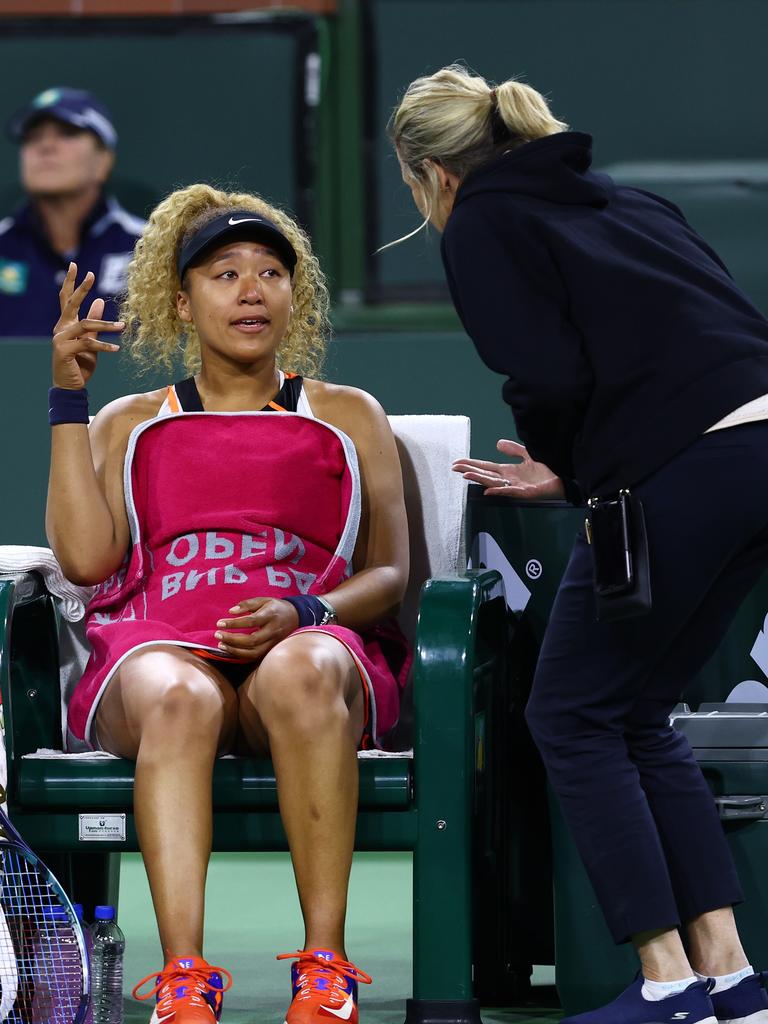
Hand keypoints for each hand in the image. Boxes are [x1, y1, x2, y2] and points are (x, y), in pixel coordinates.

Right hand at [52, 262, 123, 389]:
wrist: (70, 386)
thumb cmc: (80, 363)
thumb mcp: (91, 341)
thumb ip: (94, 321)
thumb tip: (99, 301)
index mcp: (66, 324)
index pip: (66, 299)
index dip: (71, 283)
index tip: (76, 266)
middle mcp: (61, 329)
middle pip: (70, 304)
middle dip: (81, 288)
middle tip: (91, 274)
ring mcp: (60, 339)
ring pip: (86, 325)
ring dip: (106, 325)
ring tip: (122, 325)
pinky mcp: (64, 350)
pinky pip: (87, 343)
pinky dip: (104, 345)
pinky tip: (116, 347)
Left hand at [214, 598, 300, 660]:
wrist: (296, 617)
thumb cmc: (276, 607)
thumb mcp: (263, 600)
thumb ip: (247, 604)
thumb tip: (230, 612)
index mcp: (271, 615)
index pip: (251, 621)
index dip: (234, 623)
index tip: (219, 623)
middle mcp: (273, 631)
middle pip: (251, 640)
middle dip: (232, 639)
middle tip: (217, 634)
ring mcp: (273, 642)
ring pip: (253, 652)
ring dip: (235, 650)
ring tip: (221, 644)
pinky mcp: (271, 650)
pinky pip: (255, 656)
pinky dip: (241, 655)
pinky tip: (231, 650)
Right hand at [453, 439, 564, 498]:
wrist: (566, 477)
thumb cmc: (549, 468)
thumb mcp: (528, 454)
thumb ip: (513, 450)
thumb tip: (497, 444)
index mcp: (509, 471)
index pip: (486, 467)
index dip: (472, 464)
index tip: (458, 463)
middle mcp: (510, 479)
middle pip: (485, 475)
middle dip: (470, 471)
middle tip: (454, 468)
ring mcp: (517, 487)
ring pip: (494, 483)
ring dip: (479, 480)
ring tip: (465, 476)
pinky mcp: (526, 492)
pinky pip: (510, 491)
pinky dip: (498, 491)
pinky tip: (488, 490)